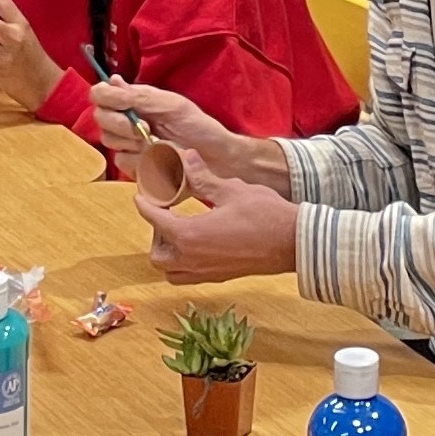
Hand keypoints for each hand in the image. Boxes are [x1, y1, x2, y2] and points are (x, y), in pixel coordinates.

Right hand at [88, 82, 287, 190]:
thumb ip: (139, 96)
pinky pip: (125, 163)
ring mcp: (129, 145)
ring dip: (135, 143)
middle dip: (122, 125)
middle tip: (145, 129)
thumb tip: (111, 81)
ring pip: (111, 143)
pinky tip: (160, 159)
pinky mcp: (135, 166)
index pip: (100, 95)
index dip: (106, 99)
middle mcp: (127, 121)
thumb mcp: (171, 105)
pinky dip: (143, 160)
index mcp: (134, 101)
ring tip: (160, 144)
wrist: (214, 158)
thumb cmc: (197, 127)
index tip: (125, 106)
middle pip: (101, 119)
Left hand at [134, 155, 299, 281]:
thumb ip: (203, 178)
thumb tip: (187, 158)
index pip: (155, 220)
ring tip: (180, 233)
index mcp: (190, 235)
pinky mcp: (220, 277)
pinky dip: (183, 264)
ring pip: (170, 271)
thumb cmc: (265, 215)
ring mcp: (206, 272)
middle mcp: (193, 259)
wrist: (294, 243)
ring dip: (168, 253)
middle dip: (156, 235)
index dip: (145, 206)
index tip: (140, 197)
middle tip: (167, 215)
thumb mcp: (231, 190)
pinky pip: (188, 276)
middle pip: (157, 255)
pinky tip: (198, 244)